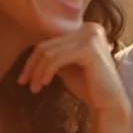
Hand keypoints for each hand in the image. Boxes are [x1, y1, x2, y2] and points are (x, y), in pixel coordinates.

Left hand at [16, 23, 130, 116]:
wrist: (109, 104)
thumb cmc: (89, 87)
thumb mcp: (68, 66)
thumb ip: (55, 56)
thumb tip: (33, 52)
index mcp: (87, 29)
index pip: (51, 40)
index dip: (33, 59)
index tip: (23, 77)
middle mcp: (90, 28)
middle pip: (47, 45)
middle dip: (32, 66)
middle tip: (23, 82)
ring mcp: (91, 36)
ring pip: (49, 52)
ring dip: (37, 72)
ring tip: (34, 88)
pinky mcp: (89, 49)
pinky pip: (56, 59)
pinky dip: (46, 72)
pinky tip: (44, 84)